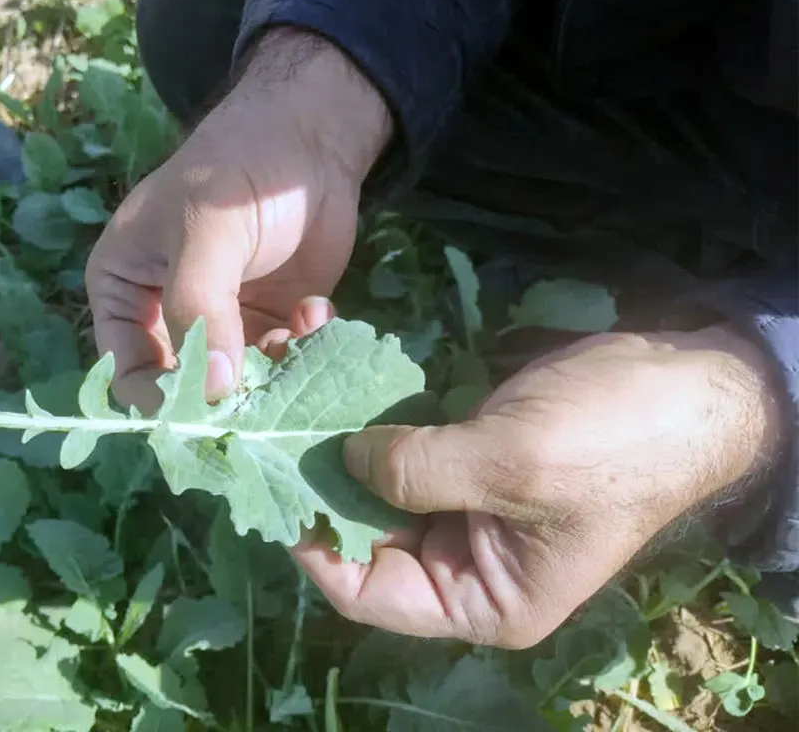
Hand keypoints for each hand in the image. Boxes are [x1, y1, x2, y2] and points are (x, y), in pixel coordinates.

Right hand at [85, 28, 390, 410]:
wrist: (311, 139)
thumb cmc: (237, 174)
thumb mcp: (206, 234)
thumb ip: (200, 311)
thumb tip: (214, 391)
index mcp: (124, 292)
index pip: (125, 372)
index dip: (160, 401)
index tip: (209, 412)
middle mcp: (164, 316)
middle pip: (183, 387)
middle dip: (226, 396)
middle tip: (266, 393)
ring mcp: (219, 323)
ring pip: (238, 384)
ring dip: (272, 373)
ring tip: (299, 335)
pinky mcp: (267, 322)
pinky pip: (279, 362)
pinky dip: (301, 350)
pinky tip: (317, 311)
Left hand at [291, 324, 785, 647]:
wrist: (691, 381)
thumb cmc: (612, 439)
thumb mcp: (511, 464)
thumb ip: (416, 471)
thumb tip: (342, 460)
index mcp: (482, 599)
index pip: (367, 593)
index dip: (313, 548)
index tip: (269, 486)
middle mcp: (466, 562)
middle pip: (362, 533)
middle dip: (316, 477)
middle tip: (266, 413)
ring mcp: (464, 505)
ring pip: (374, 482)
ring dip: (335, 434)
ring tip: (292, 371)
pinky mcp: (466, 453)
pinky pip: (401, 442)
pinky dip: (369, 410)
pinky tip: (334, 358)